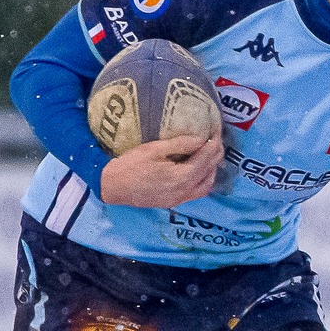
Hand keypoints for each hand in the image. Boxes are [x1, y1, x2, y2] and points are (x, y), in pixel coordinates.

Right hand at [99, 132, 224, 207]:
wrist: (112, 187)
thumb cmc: (129, 165)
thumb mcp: (153, 149)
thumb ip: (179, 144)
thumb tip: (201, 137)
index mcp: (182, 176)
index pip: (206, 156)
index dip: (213, 141)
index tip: (216, 128)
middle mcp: (185, 190)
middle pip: (209, 170)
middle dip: (216, 153)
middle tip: (217, 137)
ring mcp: (180, 199)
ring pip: (207, 184)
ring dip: (213, 168)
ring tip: (212, 153)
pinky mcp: (174, 202)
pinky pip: (197, 192)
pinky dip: (204, 180)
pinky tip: (201, 171)